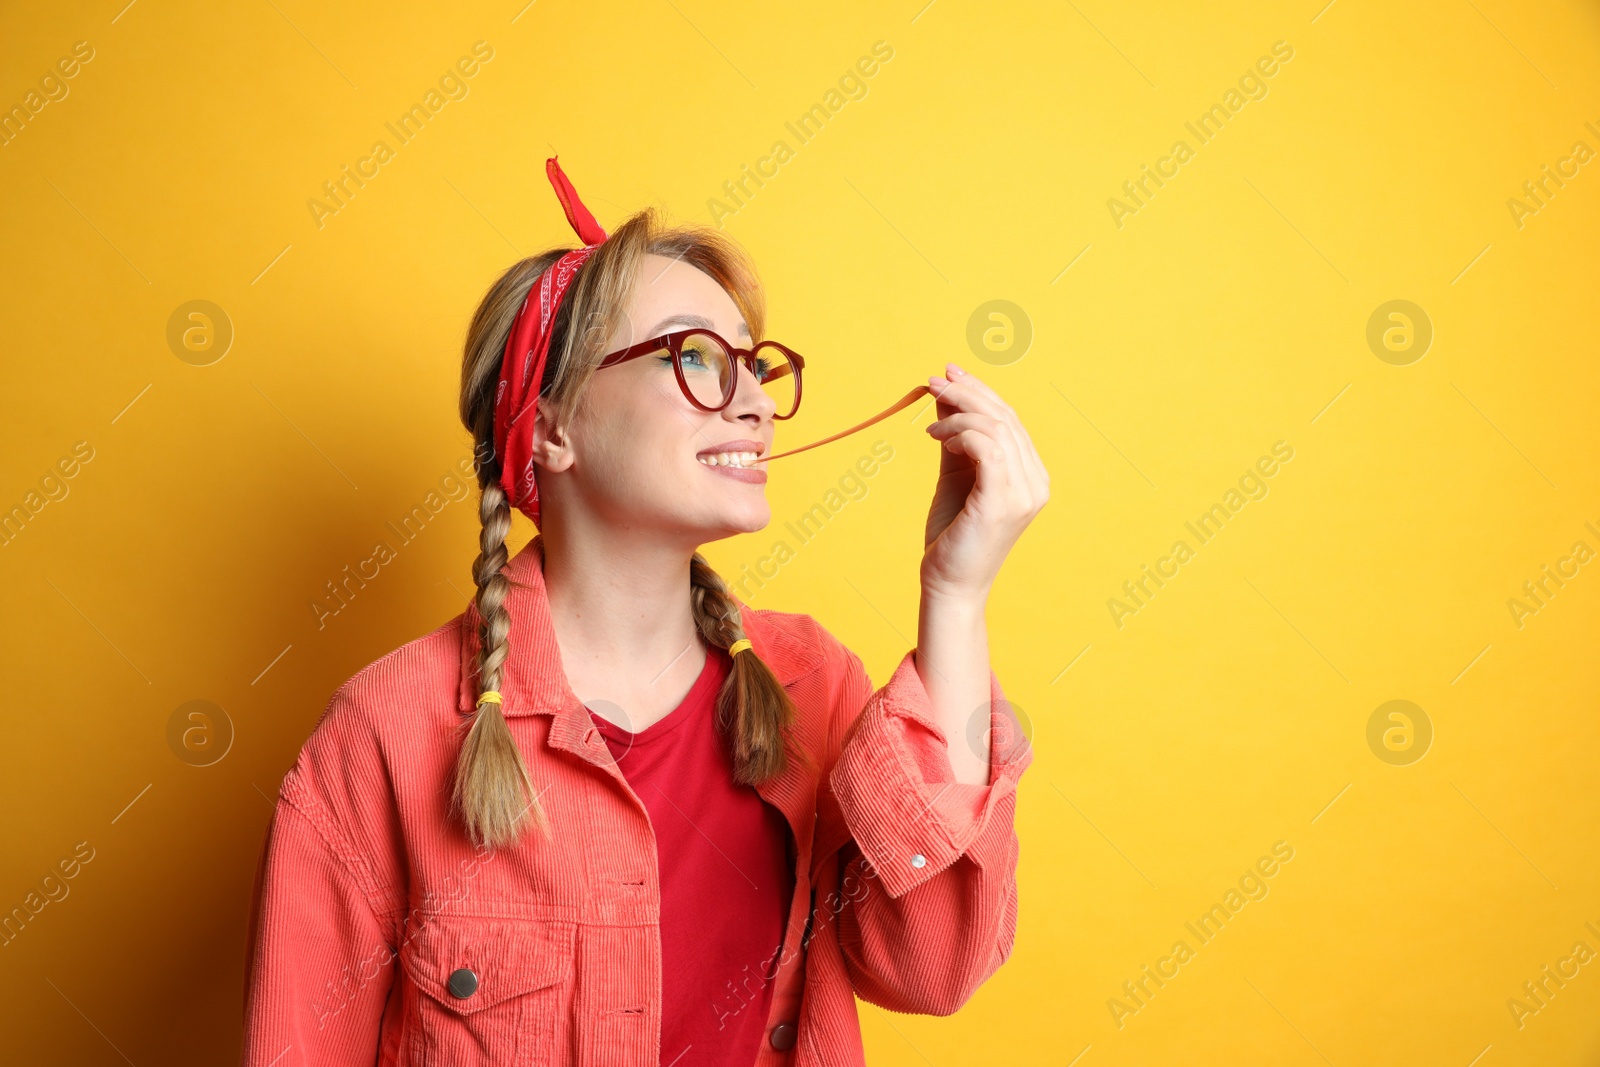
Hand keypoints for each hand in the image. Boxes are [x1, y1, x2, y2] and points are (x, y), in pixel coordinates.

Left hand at [921, 363, 1049, 600]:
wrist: (949, 583)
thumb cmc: (952, 532)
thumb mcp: (954, 475)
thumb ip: (955, 437)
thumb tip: (945, 394)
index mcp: (1030, 475)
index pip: (1010, 420)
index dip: (980, 391)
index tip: (948, 374)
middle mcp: (1035, 482)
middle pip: (1005, 417)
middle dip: (967, 392)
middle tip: (934, 380)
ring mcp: (1023, 493)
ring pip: (995, 428)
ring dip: (957, 414)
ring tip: (929, 424)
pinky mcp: (1002, 502)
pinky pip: (987, 448)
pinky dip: (959, 434)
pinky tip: (937, 438)